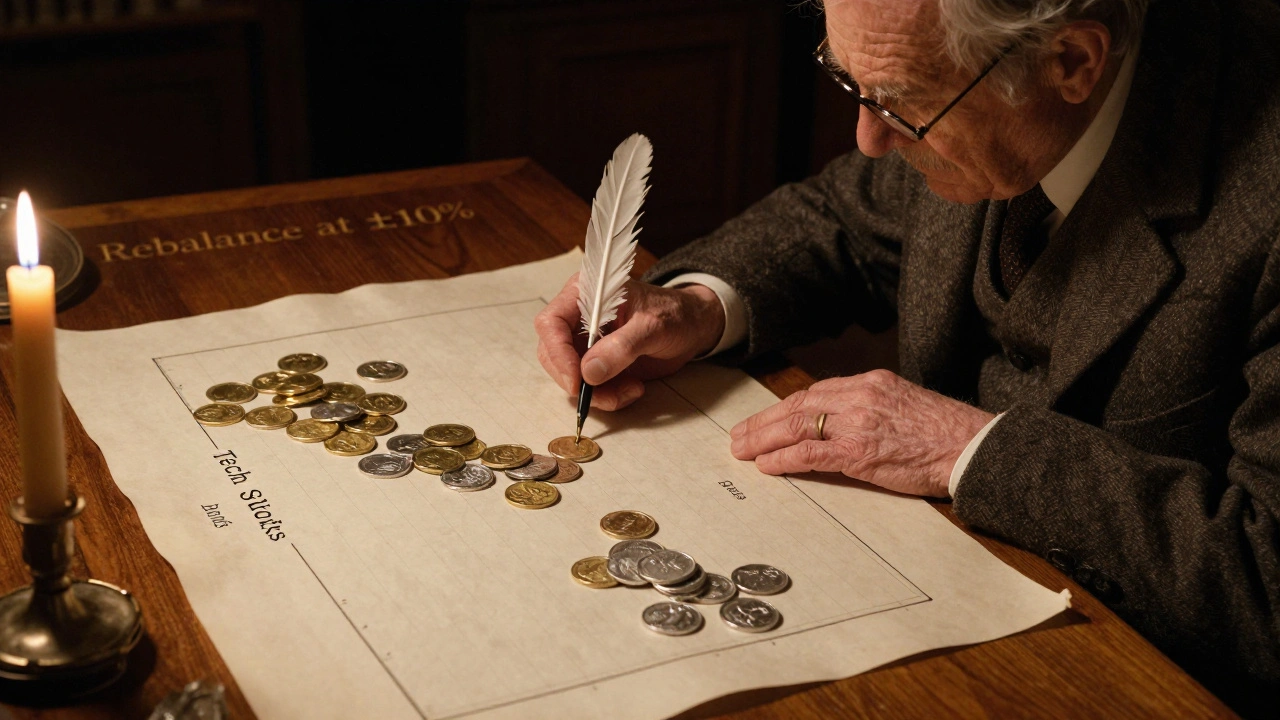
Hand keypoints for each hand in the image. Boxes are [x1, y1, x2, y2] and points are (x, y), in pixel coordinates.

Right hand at [534, 274, 725, 410]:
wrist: (692, 327)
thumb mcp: (654, 327)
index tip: (577, 380)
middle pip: (552, 354)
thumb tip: (589, 372)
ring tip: (632, 390)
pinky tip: (633, 389)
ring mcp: (585, 342)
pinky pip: (588, 387)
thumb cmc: (674, 314)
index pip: (551, 323)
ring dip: (597, 393)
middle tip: (606, 394)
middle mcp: (578, 317)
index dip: (557, 353)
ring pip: (569, 376)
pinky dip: (607, 397)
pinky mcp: (596, 363)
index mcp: (586, 294)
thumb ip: (622, 347)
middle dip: (576, 380)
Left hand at [729, 370, 994, 496]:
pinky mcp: (859, 451)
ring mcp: (857, 422)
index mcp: (871, 382)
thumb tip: (844, 426)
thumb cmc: (945, 434)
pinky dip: (784, 459)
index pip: (816, 392)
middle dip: (765, 421)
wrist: (971, 446)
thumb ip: (872, 409)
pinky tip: (767, 465)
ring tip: (743, 450)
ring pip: (797, 425)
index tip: (768, 418)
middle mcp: (860, 395)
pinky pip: (810, 453)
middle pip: (799, 404)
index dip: (786, 407)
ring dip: (764, 438)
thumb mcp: (905, 406)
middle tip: (740, 435)